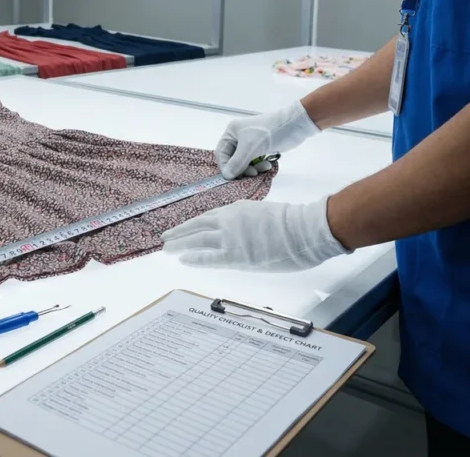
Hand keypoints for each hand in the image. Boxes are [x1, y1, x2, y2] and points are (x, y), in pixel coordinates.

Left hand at [161, 198, 348, 271]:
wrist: (305, 228)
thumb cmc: (292, 222)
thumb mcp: (263, 213)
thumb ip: (247, 220)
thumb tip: (241, 231)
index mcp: (236, 209)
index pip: (208, 218)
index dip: (192, 224)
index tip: (181, 229)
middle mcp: (229, 221)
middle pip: (197, 228)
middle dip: (179, 233)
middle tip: (164, 238)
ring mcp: (231, 238)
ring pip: (198, 240)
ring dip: (180, 244)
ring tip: (166, 249)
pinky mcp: (237, 255)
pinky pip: (209, 257)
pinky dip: (194, 257)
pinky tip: (182, 259)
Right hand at [216, 101, 318, 178]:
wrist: (294, 124)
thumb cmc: (269, 132)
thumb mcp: (251, 147)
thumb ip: (237, 163)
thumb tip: (226, 176)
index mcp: (231, 132)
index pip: (221, 154)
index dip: (226, 167)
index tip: (235, 177)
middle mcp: (238, 137)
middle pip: (233, 159)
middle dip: (242, 168)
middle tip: (253, 173)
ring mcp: (250, 143)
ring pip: (244, 162)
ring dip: (252, 168)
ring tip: (264, 168)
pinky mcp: (260, 147)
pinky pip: (254, 161)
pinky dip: (259, 165)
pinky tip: (268, 165)